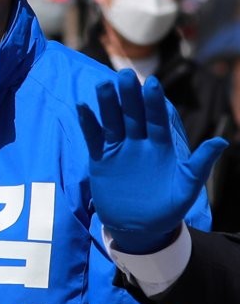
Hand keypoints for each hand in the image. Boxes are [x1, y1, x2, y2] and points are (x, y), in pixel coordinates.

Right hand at [77, 69, 227, 253]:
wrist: (140, 227)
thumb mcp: (188, 188)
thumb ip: (200, 164)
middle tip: (124, 76)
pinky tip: (82, 107)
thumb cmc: (168, 208)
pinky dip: (88, 123)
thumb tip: (222, 141)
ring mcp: (119, 149)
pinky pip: (93, 138)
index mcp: (161, 145)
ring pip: (112, 121)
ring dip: (107, 104)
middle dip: (128, 96)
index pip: (157, 119)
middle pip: (133, 115)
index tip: (151, 85)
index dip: (154, 103)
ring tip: (101, 85)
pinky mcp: (101, 159)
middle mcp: (139, 142)